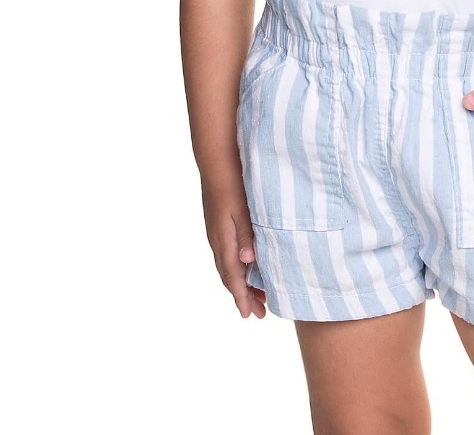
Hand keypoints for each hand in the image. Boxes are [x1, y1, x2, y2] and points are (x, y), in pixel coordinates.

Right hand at [202, 184, 266, 318]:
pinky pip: (224, 254)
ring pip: (226, 266)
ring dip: (240, 283)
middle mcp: (216, 239)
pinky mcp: (216, 224)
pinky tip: (244, 265)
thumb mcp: (243, 208)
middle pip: (229, 276)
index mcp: (223, 239)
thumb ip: (246, 235)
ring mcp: (215, 232)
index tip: (251, 314)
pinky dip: (235, 267)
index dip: (242, 296)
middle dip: (243, 295)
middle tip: (258, 312)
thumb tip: (247, 263)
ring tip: (256, 294)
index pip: (233, 276)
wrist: (215, 159)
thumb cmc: (233, 181)